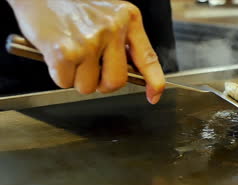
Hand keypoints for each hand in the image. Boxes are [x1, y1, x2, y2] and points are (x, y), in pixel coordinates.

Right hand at [7, 0, 164, 103]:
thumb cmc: (71, 4)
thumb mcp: (108, 13)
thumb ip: (122, 40)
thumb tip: (132, 73)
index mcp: (128, 18)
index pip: (148, 58)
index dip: (154, 82)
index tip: (154, 95)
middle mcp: (113, 28)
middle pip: (116, 81)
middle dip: (101, 84)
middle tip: (89, 69)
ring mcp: (90, 40)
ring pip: (88, 86)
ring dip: (76, 78)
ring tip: (70, 54)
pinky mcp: (65, 51)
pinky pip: (65, 82)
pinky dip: (58, 74)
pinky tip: (56, 53)